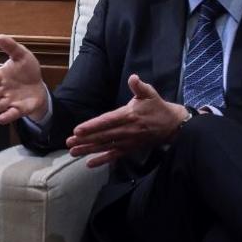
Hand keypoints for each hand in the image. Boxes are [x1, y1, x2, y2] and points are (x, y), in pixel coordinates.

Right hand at [0, 35, 48, 124]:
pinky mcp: (19, 109)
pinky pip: (11, 114)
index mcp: (1, 75)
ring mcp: (9, 100)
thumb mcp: (22, 55)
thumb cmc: (26, 70)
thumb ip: (11, 47)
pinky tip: (1, 119)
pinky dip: (6, 117)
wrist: (38, 86)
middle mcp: (2, 89)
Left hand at [66, 74, 188, 167]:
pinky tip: (89, 164)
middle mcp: (127, 130)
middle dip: (85, 140)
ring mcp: (128, 141)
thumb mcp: (150, 93)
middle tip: (69, 142)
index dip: (92, 126)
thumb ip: (139, 86)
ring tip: (73, 152)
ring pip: (105, 147)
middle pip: (102, 136)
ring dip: (88, 150)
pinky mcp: (130, 149)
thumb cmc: (157, 107)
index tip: (78, 130)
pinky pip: (114, 156)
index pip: (107, 121)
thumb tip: (133, 78)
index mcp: (128, 115)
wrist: (172, 125)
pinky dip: (102, 160)